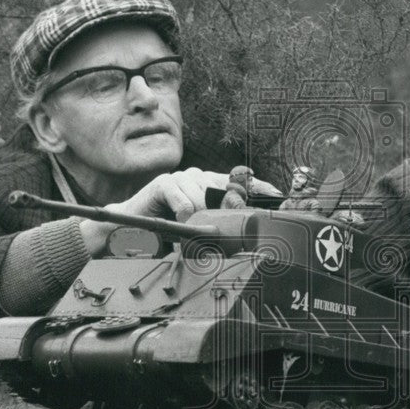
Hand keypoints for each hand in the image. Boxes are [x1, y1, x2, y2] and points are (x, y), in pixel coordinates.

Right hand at [79, 168, 280, 252]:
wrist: (130, 228)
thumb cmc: (166, 231)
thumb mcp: (198, 228)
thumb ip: (219, 223)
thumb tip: (247, 228)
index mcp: (209, 185)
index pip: (241, 182)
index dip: (260, 187)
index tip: (279, 195)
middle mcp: (199, 177)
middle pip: (224, 192)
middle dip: (225, 212)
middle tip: (214, 228)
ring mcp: (182, 177)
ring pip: (204, 198)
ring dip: (199, 218)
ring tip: (188, 227)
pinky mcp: (165, 182)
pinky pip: (185, 201)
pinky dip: (184, 214)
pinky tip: (178, 221)